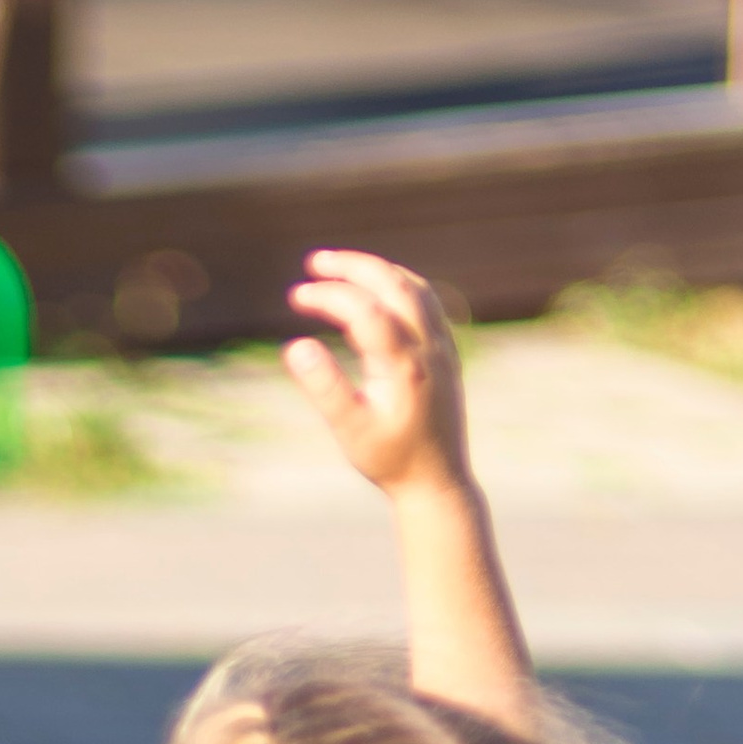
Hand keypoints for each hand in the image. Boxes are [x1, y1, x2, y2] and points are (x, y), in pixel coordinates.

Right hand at [284, 251, 468, 499]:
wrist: (436, 481)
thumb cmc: (388, 459)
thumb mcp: (349, 431)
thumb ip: (323, 388)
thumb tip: (295, 347)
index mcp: (403, 366)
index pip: (364, 309)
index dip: (329, 295)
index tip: (297, 296)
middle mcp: (428, 348)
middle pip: (393, 284)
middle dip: (352, 267)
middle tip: (314, 262)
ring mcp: (442, 347)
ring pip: (413, 287)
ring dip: (377, 270)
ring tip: (341, 269)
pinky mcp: (447, 352)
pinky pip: (426, 301)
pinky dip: (398, 283)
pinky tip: (378, 289)